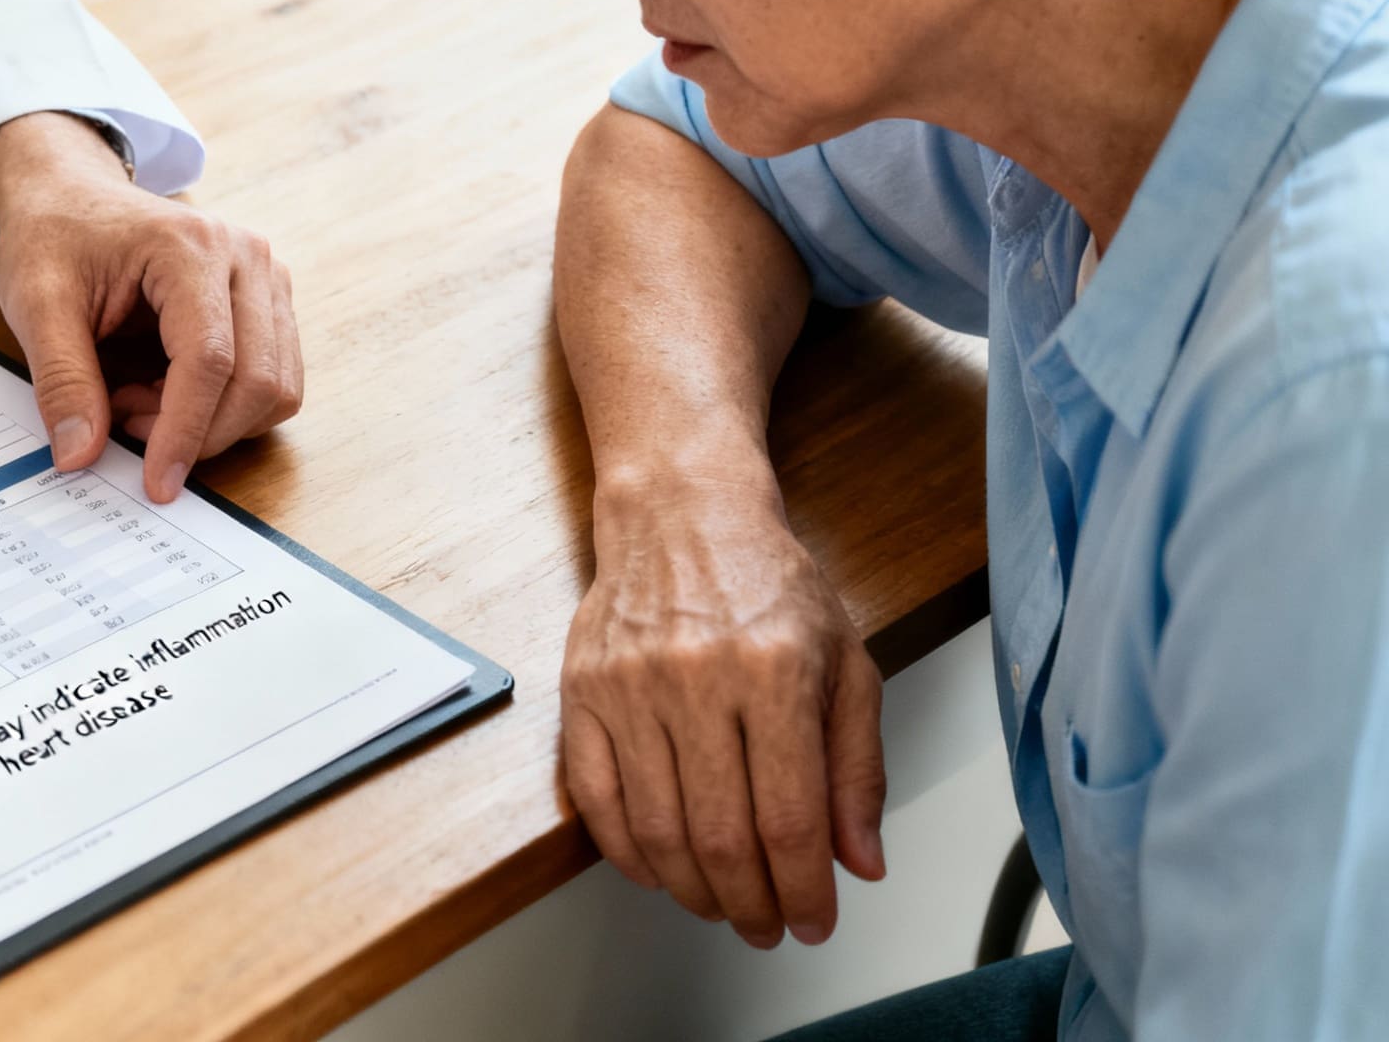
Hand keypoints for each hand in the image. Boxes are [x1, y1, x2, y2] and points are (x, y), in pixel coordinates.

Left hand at [0, 112, 302, 502]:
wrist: (72, 195)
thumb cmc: (55, 237)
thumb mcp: (36, 303)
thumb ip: (61, 379)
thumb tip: (80, 455)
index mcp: (190, 246)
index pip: (210, 361)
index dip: (185, 431)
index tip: (155, 483)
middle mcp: (246, 257)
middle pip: (258, 381)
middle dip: (197, 431)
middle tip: (123, 424)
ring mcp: (267, 277)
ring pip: (275, 388)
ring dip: (212, 421)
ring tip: (139, 400)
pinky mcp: (269, 301)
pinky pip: (272, 378)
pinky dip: (223, 406)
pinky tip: (166, 390)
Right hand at [560, 472, 885, 947]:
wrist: (680, 512)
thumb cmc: (766, 582)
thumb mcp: (845, 661)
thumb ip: (857, 765)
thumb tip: (858, 861)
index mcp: (775, 671)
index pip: (789, 818)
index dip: (803, 889)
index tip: (813, 920)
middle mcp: (696, 680)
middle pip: (720, 836)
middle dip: (750, 904)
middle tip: (767, 926)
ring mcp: (629, 688)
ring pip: (656, 829)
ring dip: (692, 890)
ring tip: (720, 905)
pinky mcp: (581, 691)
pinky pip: (594, 797)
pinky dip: (625, 851)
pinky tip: (658, 870)